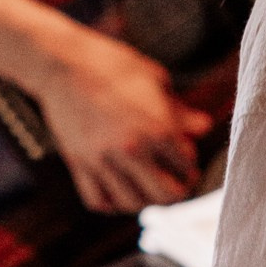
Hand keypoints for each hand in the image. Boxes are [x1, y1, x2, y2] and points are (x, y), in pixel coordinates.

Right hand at [32, 29, 212, 212]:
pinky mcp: (79, 164)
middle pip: (166, 195)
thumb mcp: (154, 79)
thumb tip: (203, 127)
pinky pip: (98, 200)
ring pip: (132, 203)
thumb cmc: (111, 65)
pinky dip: (111, 203)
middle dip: (176, 191)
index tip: (185, 160)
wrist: (62, 63)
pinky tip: (118, 190)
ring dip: (145, 200)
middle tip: (175, 183)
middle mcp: (132, 150)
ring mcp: (103, 160)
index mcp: (157, 128)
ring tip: (147, 188)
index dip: (190, 164)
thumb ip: (180, 110)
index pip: (187, 165)